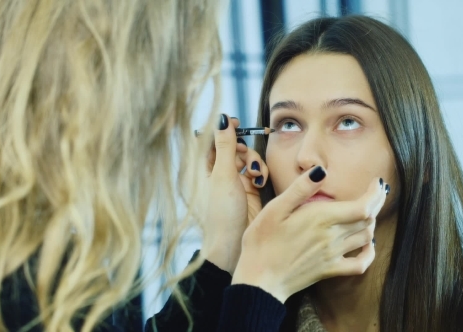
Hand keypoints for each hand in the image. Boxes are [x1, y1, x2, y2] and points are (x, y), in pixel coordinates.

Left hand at [202, 114, 268, 273]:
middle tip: (245, 154)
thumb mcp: (223, 175)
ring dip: (252, 161)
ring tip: (253, 173)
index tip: (236, 121)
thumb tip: (221, 117)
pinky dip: (259, 172)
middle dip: (242, 147)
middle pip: (232, 146)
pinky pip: (255, 172)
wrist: (232, 246)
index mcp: (202, 168)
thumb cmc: (221, 213)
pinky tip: (259, 181)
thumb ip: (225, 146)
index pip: (211, 139)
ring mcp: (233, 182)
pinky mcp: (249, 191)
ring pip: (246, 158)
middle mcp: (217, 173)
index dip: (223, 128)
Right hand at [232, 168, 387, 302]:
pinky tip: (368, 245)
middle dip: (376, 203)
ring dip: (371, 223)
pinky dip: (369, 253)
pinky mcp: (329, 271)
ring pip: (366, 238)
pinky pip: (360, 264)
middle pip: (368, 219)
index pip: (363, 206)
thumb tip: (321, 171)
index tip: (376, 183)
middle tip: (376, 192)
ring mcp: (333, 255)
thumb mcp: (275, 208)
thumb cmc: (262, 241)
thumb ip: (300, 189)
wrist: (258, 279)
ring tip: (368, 212)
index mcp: (321, 218)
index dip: (375, 194)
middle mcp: (332, 237)